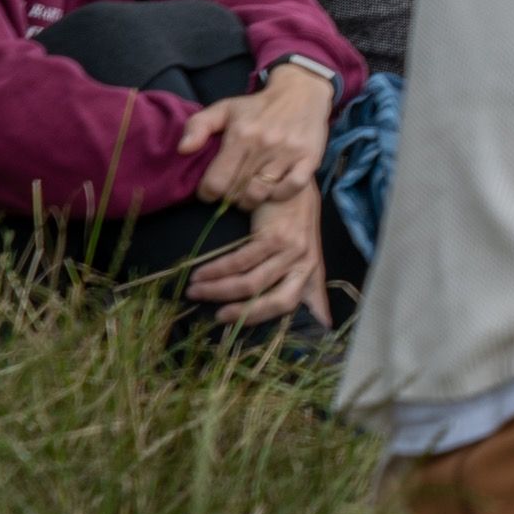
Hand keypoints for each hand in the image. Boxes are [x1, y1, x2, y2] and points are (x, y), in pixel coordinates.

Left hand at [182, 61, 332, 207]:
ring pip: (261, 193)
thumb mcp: (224, 109)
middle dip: (229, 197)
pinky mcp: (309, 158)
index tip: (211, 190)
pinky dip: (280, 194)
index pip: (216, 182)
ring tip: (249, 193)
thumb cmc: (258, 106)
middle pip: (236, 191)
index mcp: (241, 135)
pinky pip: (291, 187)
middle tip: (231, 190)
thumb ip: (197, 126)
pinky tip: (274, 189)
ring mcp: (289, 152)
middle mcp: (264, 144)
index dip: (208, 193)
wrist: (302, 92)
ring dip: (251, 199)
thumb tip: (183, 149)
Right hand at [187, 187, 327, 329]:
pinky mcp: (277, 236)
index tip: (256, 332)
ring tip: (195, 291)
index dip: (278, 320)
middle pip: (276, 302)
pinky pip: (241, 261)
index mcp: (311, 270)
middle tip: (217, 317)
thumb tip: (318, 317)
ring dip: (218, 290)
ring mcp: (294, 250)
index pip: (295, 304)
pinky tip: (200, 273)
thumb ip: (298, 280)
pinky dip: (217, 270)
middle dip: (244, 313)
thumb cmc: (291, 218)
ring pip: (251, 283)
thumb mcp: (298, 250)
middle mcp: (307, 263)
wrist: (291, 181)